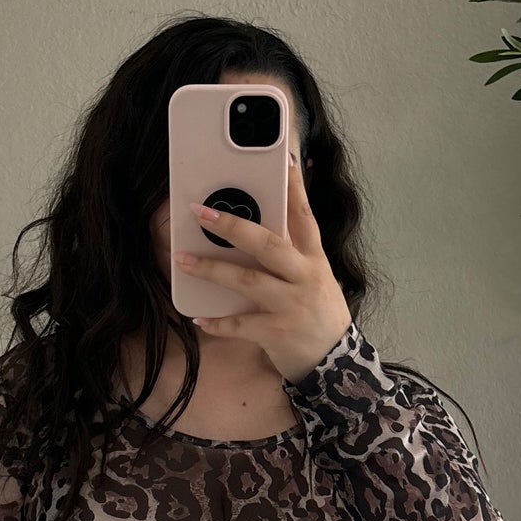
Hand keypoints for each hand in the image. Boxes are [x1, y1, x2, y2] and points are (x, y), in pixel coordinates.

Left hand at [175, 152, 352, 384]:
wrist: (336, 361)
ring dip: (213, 270)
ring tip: (184, 260)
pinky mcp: (278, 332)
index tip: (281, 160)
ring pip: (248, 282)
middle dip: (232, 227)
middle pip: (268, 244)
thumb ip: (291, 253)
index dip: (294, 187)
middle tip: (201, 212)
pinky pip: (241, 325)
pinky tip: (199, 318)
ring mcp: (291, 305)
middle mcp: (304, 277)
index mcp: (314, 258)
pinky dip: (218, 322)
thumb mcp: (315, 277)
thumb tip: (259, 224)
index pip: (305, 216)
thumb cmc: (319, 312)